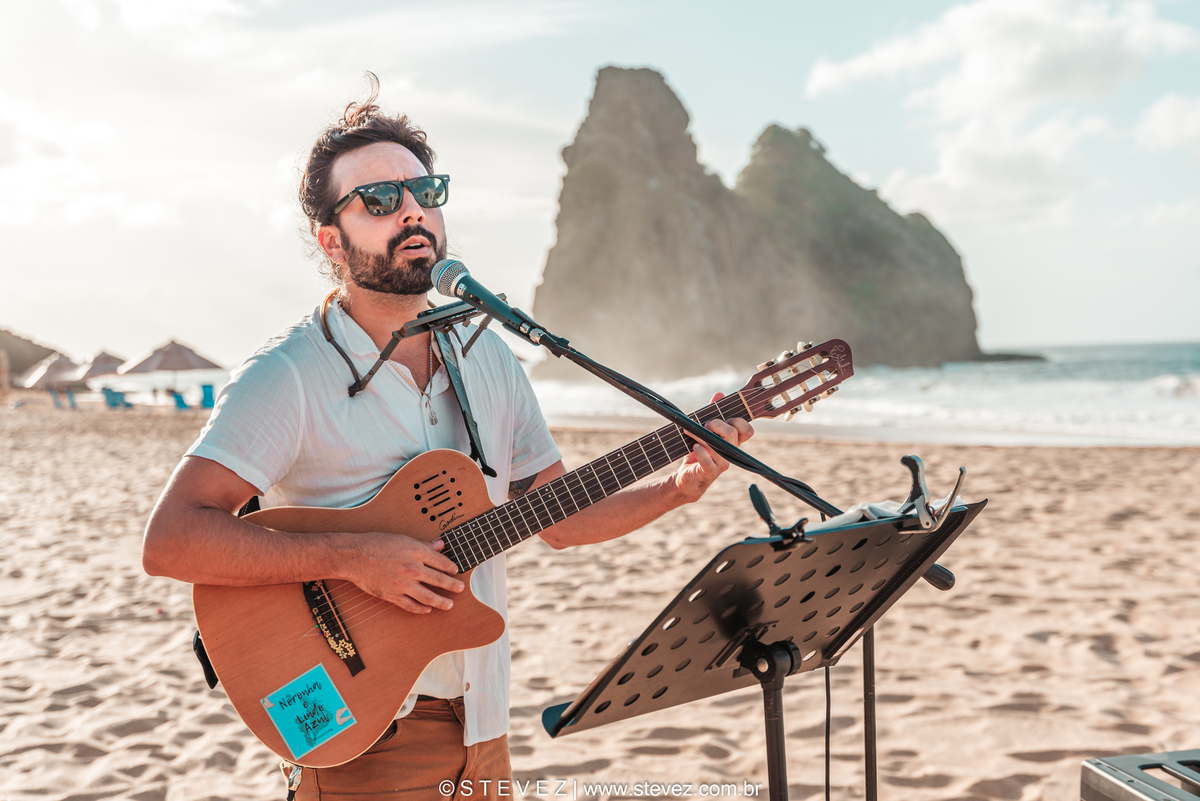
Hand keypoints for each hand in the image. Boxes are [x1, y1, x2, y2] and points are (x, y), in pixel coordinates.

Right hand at [341, 533, 464, 614]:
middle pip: (439, 580)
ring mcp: (403, 584)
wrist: (354, 556)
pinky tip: (427, 609)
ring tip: (449, 604)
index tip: (455, 571)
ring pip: (428, 597)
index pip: (442, 562)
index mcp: (417, 552)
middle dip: (452, 586)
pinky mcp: (392, 595)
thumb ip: (423, 545)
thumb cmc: (376, 543)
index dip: (451, 568)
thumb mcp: (403, 539)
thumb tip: (440, 545)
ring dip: (441, 602)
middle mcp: (413, 568)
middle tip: (460, 589)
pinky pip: (411, 605)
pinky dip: (421, 609)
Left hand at [670, 392, 753, 503]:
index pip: (747, 431)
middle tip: (705, 425)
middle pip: (732, 433)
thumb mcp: (705, 430)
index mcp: (733, 442)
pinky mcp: (709, 472)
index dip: (738, 421)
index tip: (724, 419)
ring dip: (702, 435)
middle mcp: (730, 453)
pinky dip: (700, 451)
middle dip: (716, 424)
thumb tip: (719, 394)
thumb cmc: (698, 451)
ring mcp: (722, 463)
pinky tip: (695, 446)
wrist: (686, 477)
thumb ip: (713, 412)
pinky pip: (708, 460)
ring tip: (691, 432)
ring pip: (719, 445)